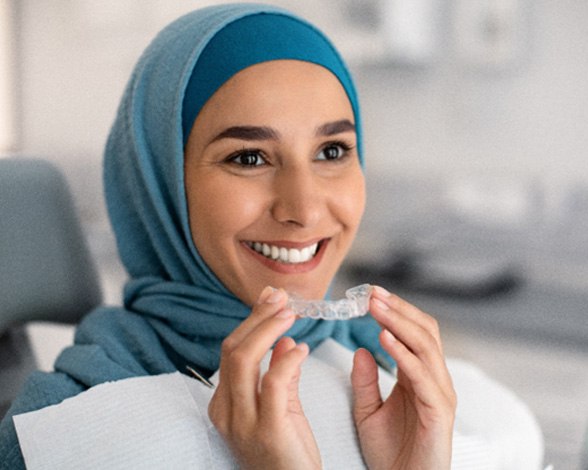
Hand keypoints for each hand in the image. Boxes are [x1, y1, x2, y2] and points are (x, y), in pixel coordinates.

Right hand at [208, 286, 320, 469]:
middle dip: (257, 318)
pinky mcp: (268, 430)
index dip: (251, 321)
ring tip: (290, 314)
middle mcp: (226, 411)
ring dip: (268, 329)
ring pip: (244, 359)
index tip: (271, 298)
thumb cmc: (288, 452)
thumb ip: (279, 374)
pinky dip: (287, 360)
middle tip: (281, 298)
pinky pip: (272, 383)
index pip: (231, 351)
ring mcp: (243, 422)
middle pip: (233, 349)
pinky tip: (302, 349)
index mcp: (224, 403)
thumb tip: (283, 340)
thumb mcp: (280, 408)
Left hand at [351, 286, 455, 469]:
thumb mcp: (367, 411)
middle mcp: (434, 380)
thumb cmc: (390, 454)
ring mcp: (440, 394)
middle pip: (424, 331)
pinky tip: (383, 338)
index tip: (369, 294)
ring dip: (399, 322)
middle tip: (372, 293)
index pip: (413, 332)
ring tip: (375, 306)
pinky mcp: (439, 411)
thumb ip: (364, 381)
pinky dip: (403, 353)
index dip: (394, 311)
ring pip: (426, 346)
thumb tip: (360, 349)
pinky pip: (422, 375)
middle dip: (398, 309)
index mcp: (418, 377)